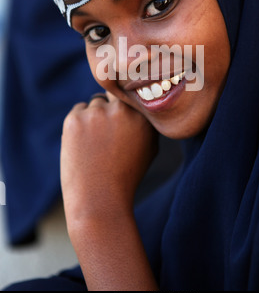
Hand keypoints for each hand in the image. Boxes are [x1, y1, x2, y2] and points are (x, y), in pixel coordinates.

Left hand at [60, 92, 158, 230]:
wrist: (100, 199)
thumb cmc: (126, 176)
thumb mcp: (150, 148)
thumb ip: (146, 121)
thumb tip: (141, 100)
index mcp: (142, 116)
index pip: (132, 93)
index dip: (126, 102)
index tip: (122, 113)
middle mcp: (121, 110)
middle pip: (113, 92)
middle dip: (110, 106)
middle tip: (107, 128)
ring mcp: (96, 113)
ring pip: (94, 103)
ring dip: (94, 116)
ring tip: (96, 144)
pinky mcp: (74, 119)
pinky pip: (78, 111)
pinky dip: (79, 123)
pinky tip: (84, 145)